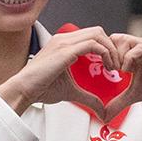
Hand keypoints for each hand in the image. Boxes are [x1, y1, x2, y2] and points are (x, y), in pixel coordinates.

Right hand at [0, 26, 118, 117]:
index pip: (93, 35)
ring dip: (111, 50)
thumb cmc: (41, 88)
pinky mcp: (65, 50)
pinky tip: (109, 68)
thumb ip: (89, 98)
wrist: (24, 90)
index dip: (107, 47)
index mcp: (65, 43)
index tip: (114, 65)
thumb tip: (102, 109)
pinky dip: (106, 53)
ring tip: (115, 67)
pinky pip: (93, 44)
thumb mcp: (72, 92)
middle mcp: (64, 39)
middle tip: (118, 65)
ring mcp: (64, 42)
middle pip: (98, 31)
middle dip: (112, 46)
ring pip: (98, 34)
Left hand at [103, 34, 141, 132]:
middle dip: (108, 54)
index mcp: (135, 52)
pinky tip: (129, 72)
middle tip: (110, 72)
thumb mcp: (136, 94)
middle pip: (114, 38)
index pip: (112, 42)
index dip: (104, 55)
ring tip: (119, 72)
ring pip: (123, 40)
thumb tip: (104, 115)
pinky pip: (137, 49)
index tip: (105, 72)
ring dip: (116, 57)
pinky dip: (128, 60)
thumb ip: (119, 102)